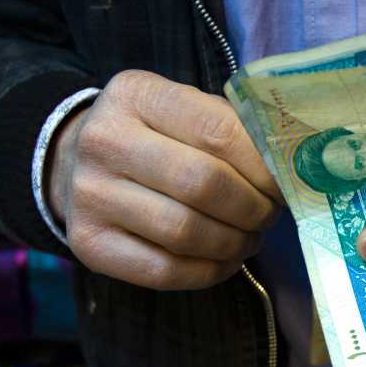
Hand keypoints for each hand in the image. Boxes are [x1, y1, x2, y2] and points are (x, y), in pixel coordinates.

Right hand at [48, 70, 282, 290]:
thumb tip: (290, 169)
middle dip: (252, 208)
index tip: (284, 183)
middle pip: (202, 185)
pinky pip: (165, 270)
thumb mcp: (182, 110)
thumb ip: (230, 129)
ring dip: (233, 243)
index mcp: (136, 94)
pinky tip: (223, 261)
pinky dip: (208, 272)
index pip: (217, 131)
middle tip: (268, 215)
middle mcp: (104, 141)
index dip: (263, 165)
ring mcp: (89, 195)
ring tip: (248, 238)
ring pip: (185, 232)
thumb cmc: (152, 138)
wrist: (75, 165)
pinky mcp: (89, 244)